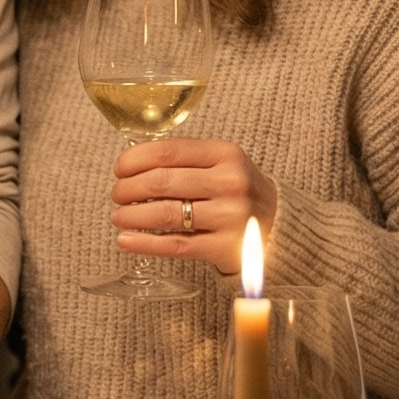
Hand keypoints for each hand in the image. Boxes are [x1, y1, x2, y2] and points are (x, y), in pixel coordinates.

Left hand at [111, 136, 280, 273]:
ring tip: (118, 216)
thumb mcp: (222, 164)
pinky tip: (125, 240)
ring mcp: (230, 216)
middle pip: (162, 182)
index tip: (119, 169)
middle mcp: (230, 183)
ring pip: (165, 214)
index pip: (168, 151)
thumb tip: (131, 164)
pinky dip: (144, 243)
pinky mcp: (225, 248)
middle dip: (128, 189)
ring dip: (131, 215)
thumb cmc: (237, 192)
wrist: (281, 226)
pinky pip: (175, 246)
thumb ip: (185, 160)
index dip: (134, 160)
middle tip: (118, 195)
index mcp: (226, 154)